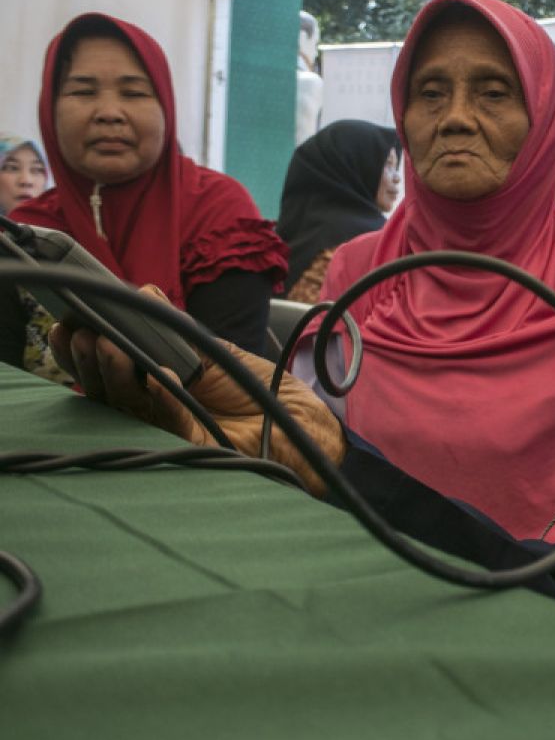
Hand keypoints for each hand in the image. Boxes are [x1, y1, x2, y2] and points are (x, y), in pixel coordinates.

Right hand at [49, 285, 344, 494]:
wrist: (302, 424)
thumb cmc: (263, 390)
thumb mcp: (216, 352)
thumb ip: (176, 330)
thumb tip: (144, 292)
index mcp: (158, 384)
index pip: (110, 367)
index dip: (85, 349)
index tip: (68, 324)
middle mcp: (156, 409)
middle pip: (106, 389)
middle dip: (90, 361)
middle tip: (82, 334)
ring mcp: (169, 430)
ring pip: (127, 406)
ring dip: (115, 374)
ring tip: (108, 346)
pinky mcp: (190, 447)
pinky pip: (168, 421)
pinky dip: (161, 397)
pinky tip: (160, 376)